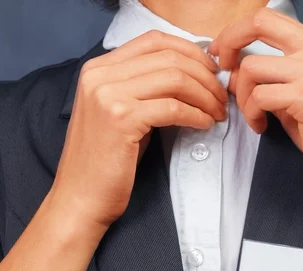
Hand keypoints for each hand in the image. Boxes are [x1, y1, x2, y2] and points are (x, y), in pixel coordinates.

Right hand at [50, 30, 227, 228]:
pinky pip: (173, 108)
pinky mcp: (121, 119)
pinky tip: (205, 124)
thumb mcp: (121, 113)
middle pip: (169, 58)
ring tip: (217, 112)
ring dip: (205, 96)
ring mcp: (108, 96)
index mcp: (98, 68)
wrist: (80, 197)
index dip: (190, 51)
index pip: (154, 41)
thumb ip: (144, 88)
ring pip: (175, 79)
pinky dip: (197, 114)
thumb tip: (192, 75)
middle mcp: (99, 75)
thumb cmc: (106, 160)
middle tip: (222, 96)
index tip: (211, 70)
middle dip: (205, 76)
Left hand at [210, 9, 302, 197]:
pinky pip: (259, 96)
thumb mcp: (297, 94)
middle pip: (260, 23)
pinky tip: (261, 126)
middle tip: (222, 68)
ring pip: (252, 67)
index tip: (224, 53)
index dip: (238, 32)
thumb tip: (233, 70)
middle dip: (229, 42)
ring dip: (242, 96)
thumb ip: (270, 77)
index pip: (270, 18)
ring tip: (253, 116)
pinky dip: (251, 114)